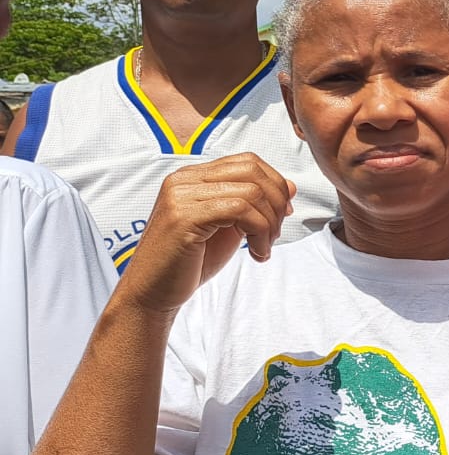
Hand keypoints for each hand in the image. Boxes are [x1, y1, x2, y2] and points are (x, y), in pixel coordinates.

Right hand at [118, 155, 295, 314]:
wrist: (153, 292)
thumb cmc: (190, 262)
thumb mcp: (229, 227)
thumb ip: (254, 205)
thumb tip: (289, 186)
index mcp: (192, 177)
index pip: (248, 162)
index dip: (275, 186)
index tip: (282, 215)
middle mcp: (183, 179)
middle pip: (252, 170)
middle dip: (276, 203)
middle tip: (274, 235)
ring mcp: (181, 196)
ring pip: (251, 192)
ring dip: (269, 224)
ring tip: (263, 247)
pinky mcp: (183, 217)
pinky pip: (240, 210)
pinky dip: (259, 233)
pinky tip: (256, 254)